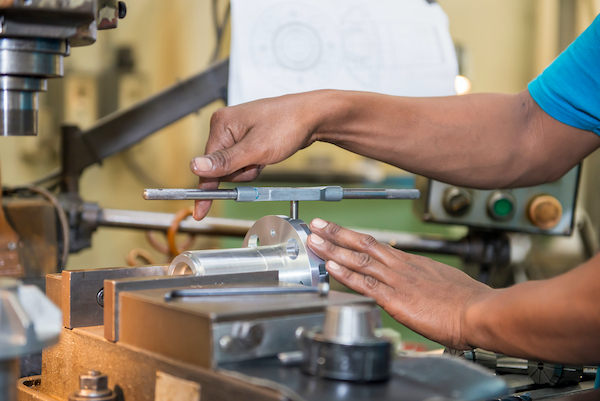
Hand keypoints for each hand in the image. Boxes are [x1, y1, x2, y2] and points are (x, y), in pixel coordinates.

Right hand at [190, 92, 328, 219]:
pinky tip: (267, 155)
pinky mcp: (249, 138)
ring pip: (235, 167)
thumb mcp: (256, 149)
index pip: (207, 164)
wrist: (313, 116)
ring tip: (265, 156)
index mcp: (221, 124)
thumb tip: (196, 167)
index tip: (200, 211)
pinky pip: (245, 161)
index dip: (206, 188)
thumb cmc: (288, 124)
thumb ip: (225, 161)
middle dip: (241, 172)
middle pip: (221, 168)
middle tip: (258, 161)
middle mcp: (226, 126)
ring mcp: (238, 132)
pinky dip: (256, 164)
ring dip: (250, 169)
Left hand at [307, 218, 492, 348]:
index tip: (339, 232)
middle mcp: (401, 267)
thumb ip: (427, 280)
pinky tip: (331, 267)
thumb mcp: (445, 282)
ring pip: (359, 260)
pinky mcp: (396, 299)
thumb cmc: (469, 302)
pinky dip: (346, 275)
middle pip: (363, 244)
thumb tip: (421, 281)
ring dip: (333, 249)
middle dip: (337, 233)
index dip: (354, 238)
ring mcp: (397, 281)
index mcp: (413, 263)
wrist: (480, 312)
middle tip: (317, 224)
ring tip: (314, 240)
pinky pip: (365, 284)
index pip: (377, 246)